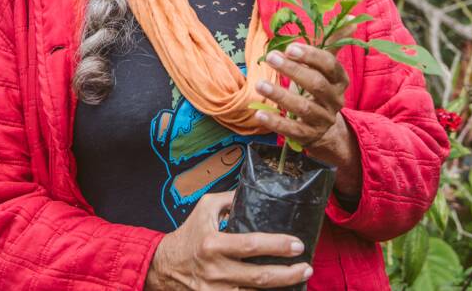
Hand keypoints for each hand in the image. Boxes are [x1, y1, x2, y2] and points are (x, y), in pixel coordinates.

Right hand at [145, 191, 313, 289]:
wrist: (164, 266)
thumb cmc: (188, 235)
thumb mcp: (204, 209)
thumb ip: (229, 199)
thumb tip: (255, 191)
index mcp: (213, 243)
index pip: (251, 245)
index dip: (278, 245)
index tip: (297, 244)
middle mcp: (215, 269)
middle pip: (259, 276)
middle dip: (288, 274)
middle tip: (306, 266)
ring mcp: (215, 290)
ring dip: (281, 288)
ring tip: (300, 279)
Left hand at [255, 42, 361, 194]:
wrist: (327, 129)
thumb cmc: (321, 88)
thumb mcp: (328, 68)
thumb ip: (335, 42)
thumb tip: (353, 18)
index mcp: (340, 80)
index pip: (330, 65)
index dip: (311, 56)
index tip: (290, 47)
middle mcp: (334, 100)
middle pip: (316, 84)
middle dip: (293, 70)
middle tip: (271, 57)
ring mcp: (322, 119)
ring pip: (303, 107)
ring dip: (280, 95)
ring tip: (259, 84)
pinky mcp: (308, 135)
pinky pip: (292, 129)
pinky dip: (275, 122)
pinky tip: (259, 113)